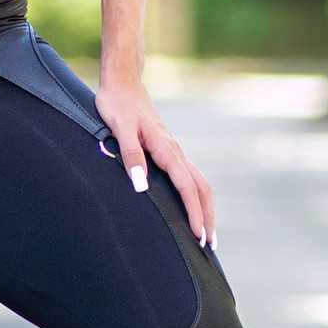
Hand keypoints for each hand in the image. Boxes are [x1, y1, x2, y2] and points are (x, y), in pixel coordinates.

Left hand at [95, 74, 215, 248]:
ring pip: (198, 183)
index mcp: (165, 149)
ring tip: (206, 233)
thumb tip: (142, 186)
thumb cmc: (117, 104)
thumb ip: (130, 156)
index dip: (193, 214)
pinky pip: (189, 177)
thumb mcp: (119, 128)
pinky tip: (192, 208)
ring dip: (205, 209)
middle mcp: (175, 151)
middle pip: (201, 188)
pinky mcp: (168, 150)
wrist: (123, 81)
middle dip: (207, 217)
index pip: (186, 187)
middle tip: (209, 246)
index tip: (199, 237)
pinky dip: (196, 196)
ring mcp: (173, 150)